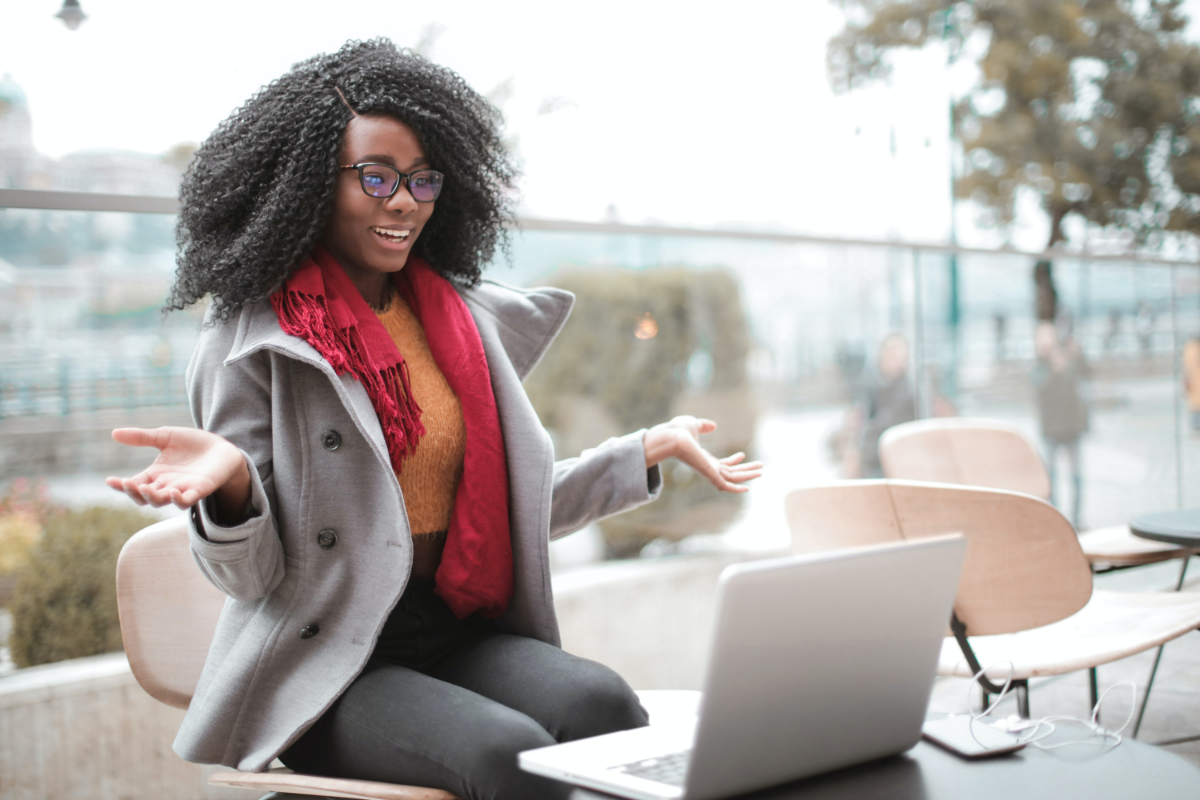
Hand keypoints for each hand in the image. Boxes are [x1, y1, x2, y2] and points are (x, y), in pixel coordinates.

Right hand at [105, 427, 249, 516]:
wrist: (221, 448)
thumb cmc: (192, 444)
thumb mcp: (166, 437)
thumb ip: (143, 437)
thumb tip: (114, 433)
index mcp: (155, 474)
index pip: (134, 484)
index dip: (121, 485)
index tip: (110, 480)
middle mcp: (165, 485)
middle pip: (144, 497)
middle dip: (134, 492)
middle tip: (127, 483)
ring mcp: (182, 490)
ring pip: (162, 501)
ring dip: (152, 497)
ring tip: (145, 488)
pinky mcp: (199, 490)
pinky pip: (186, 501)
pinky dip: (178, 500)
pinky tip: (173, 492)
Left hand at [643, 416, 762, 492]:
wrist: (671, 436)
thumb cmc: (678, 430)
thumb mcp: (694, 425)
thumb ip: (703, 426)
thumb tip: (714, 426)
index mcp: (703, 459)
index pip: (721, 464)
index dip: (733, 461)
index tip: (743, 454)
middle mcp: (707, 467)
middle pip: (731, 472)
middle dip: (746, 470)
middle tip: (760, 468)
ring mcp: (708, 471)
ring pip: (732, 478)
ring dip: (747, 475)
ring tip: (761, 472)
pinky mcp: (709, 474)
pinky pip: (725, 485)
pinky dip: (736, 489)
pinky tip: (747, 488)